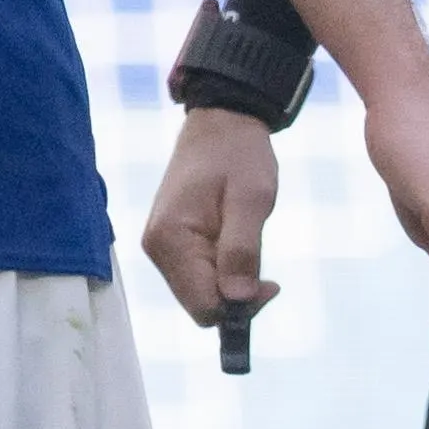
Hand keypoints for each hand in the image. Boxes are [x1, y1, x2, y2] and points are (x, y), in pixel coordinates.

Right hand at [143, 104, 281, 326]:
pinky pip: (199, 276)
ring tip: (248, 241)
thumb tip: (238, 299)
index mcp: (170, 238)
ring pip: (201, 293)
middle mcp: (157, 248)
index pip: (203, 306)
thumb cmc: (239, 154)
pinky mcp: (171, 243)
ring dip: (231, 280)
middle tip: (267, 270)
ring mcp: (162, 246)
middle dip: (236, 294)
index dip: (239, 305)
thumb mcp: (252, 199)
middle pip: (200, 304)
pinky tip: (236, 242)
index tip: (270, 282)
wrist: (222, 122)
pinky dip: (223, 270)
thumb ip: (242, 249)